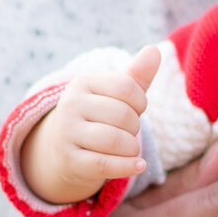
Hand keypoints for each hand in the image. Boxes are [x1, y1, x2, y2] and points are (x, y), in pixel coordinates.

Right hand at [20, 47, 160, 204]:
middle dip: (135, 127)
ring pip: (115, 141)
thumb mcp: (115, 94)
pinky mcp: (69, 160)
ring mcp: (67, 133)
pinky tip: (139, 165)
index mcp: (83, 81)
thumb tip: (154, 50)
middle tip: (129, 132)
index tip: (136, 109)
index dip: (141, 102)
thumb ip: (136, 75)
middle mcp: (70, 104)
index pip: (127, 87)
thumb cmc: (99, 116)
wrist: (63, 148)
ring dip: (132, 148)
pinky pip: (105, 164)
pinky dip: (127, 166)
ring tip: (130, 148)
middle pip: (123, 115)